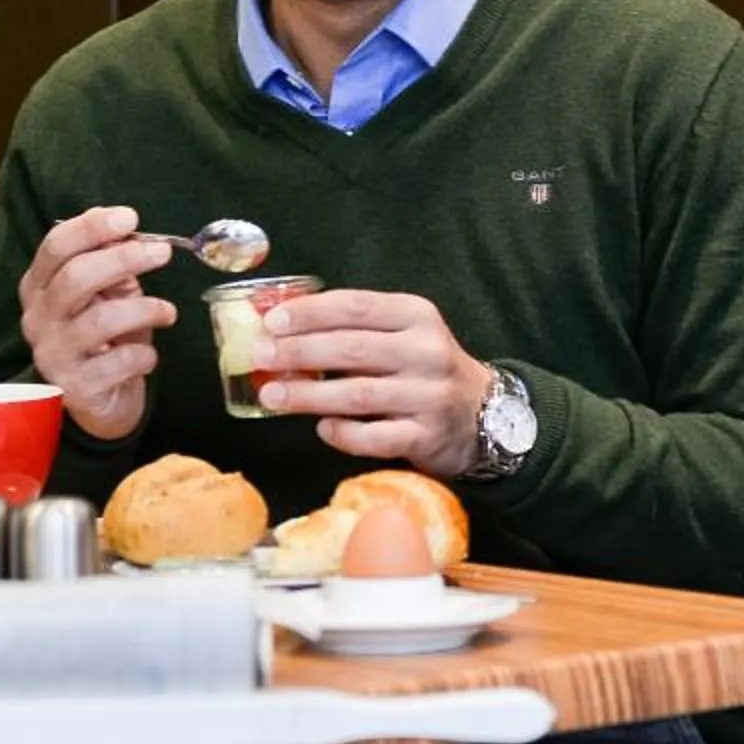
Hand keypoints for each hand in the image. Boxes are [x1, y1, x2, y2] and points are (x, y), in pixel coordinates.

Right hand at [18, 206, 176, 441]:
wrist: (101, 401)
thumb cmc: (106, 337)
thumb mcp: (107, 294)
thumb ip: (110, 263)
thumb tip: (125, 229)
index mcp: (39, 286)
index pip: (56, 246)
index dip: (92, 227)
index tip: (130, 217)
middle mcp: (38, 319)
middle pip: (76, 278)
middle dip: (124, 259)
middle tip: (162, 253)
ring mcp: (53, 355)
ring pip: (100, 321)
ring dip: (144, 309)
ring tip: (168, 312)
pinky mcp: (75, 388)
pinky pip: (117, 362)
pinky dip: (142, 354)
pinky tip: (148, 354)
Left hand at [254, 289, 493, 476]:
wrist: (482, 414)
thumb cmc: (422, 368)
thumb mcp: (402, 333)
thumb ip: (354, 327)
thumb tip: (280, 329)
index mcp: (416, 315)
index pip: (356, 306)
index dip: (310, 313)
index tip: (273, 322)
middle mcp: (427, 351)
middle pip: (352, 348)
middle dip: (299, 352)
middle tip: (260, 357)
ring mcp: (429, 396)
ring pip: (357, 394)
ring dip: (308, 396)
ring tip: (271, 396)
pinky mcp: (426, 436)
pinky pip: (373, 438)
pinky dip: (342, 433)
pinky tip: (321, 428)